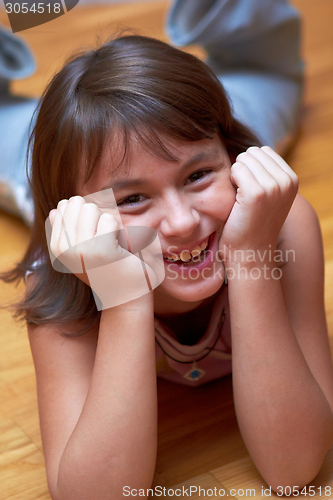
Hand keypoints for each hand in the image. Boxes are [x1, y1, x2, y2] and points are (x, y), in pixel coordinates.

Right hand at [47, 195, 164, 308]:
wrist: (126, 296)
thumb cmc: (107, 270)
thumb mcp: (81, 250)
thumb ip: (66, 230)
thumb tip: (53, 211)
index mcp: (56, 247)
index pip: (64, 205)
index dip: (85, 214)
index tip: (93, 235)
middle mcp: (63, 249)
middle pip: (77, 203)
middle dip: (95, 214)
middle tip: (105, 238)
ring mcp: (80, 250)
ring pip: (91, 208)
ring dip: (106, 220)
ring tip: (111, 242)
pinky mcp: (101, 251)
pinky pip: (109, 219)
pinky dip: (118, 228)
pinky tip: (119, 247)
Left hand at [219, 146, 297, 263]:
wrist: (249, 253)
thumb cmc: (251, 223)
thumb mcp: (268, 195)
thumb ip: (265, 173)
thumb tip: (248, 150)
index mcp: (292, 179)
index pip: (264, 150)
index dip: (250, 166)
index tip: (249, 189)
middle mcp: (287, 181)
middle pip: (253, 152)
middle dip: (242, 168)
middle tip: (242, 194)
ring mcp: (274, 187)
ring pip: (244, 158)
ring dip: (236, 175)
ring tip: (239, 197)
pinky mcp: (257, 193)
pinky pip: (236, 168)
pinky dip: (230, 180)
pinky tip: (235, 199)